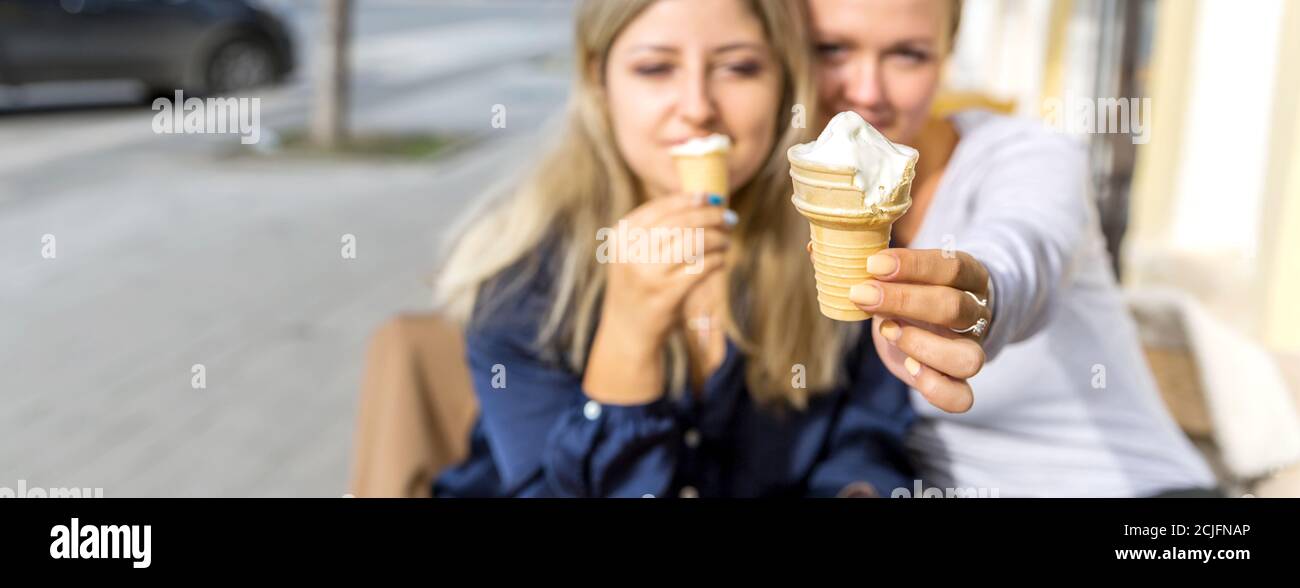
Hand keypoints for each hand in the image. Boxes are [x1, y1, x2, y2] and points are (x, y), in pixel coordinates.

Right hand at [585, 194, 733, 403]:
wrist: (627, 332)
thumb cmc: (639, 286)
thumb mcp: (633, 253)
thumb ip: (657, 227)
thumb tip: (702, 197)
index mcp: (621, 235)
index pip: (662, 206)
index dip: (691, 198)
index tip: (712, 198)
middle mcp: (631, 251)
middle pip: (682, 221)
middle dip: (711, 216)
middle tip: (729, 218)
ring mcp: (649, 273)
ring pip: (695, 241)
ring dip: (718, 238)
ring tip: (726, 241)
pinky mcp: (667, 293)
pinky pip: (703, 267)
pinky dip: (718, 260)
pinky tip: (722, 260)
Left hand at [814, 244, 989, 412]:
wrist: (940, 322)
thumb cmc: (914, 289)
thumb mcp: (899, 272)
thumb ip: (866, 263)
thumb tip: (816, 250)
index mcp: (968, 277)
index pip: (952, 266)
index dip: (914, 265)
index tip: (873, 264)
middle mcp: (977, 314)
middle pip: (954, 307)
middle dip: (904, 301)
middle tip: (862, 295)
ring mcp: (972, 350)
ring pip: (967, 357)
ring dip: (922, 345)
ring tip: (887, 331)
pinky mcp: (959, 383)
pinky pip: (962, 398)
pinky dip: (934, 388)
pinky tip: (909, 367)